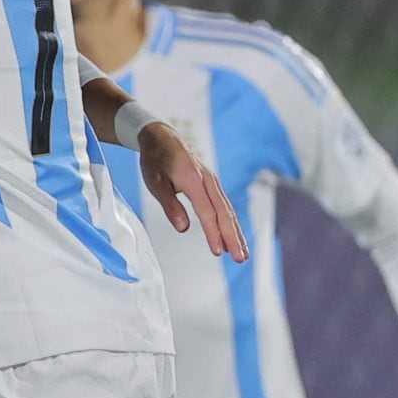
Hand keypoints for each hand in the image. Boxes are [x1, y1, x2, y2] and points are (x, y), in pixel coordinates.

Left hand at [138, 123, 248, 261]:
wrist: (162, 138)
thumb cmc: (155, 160)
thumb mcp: (155, 182)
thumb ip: (170, 205)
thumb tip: (183, 229)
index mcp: (193, 180)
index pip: (206, 211)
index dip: (212, 232)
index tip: (218, 252)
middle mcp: (208, 181)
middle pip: (224, 213)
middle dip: (233, 237)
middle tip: (241, 259)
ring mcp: (212, 182)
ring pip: (228, 210)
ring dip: (236, 233)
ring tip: (242, 254)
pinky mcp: (212, 185)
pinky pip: (224, 206)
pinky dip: (230, 223)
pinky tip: (233, 237)